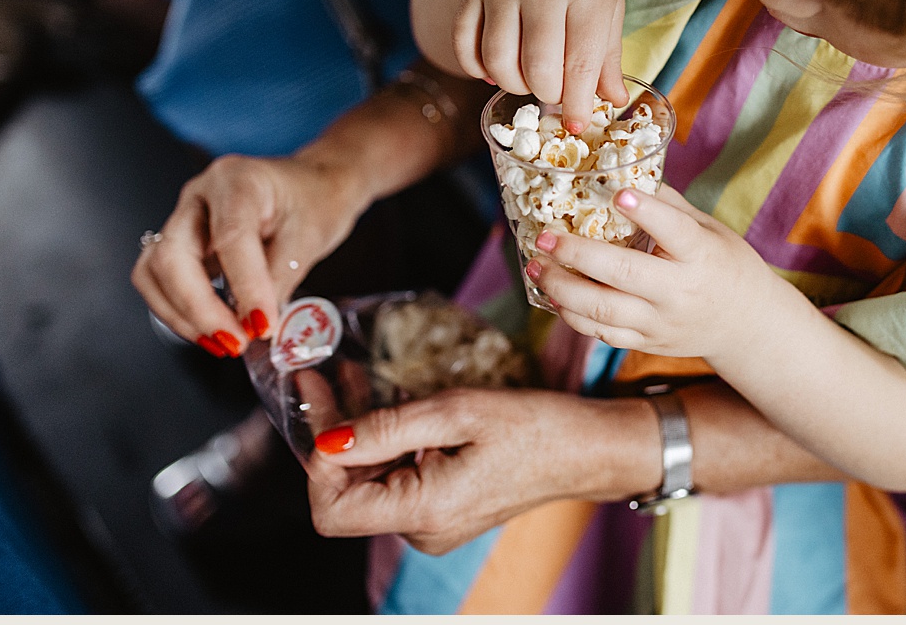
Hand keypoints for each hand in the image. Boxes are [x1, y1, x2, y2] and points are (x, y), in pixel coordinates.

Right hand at [131, 152, 372, 356]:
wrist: (312, 185)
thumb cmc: (314, 200)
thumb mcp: (311, 236)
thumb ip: (280, 279)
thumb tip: (256, 325)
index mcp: (238, 180)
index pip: (230, 238)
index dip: (244, 288)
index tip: (262, 325)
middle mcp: (200, 195)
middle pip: (172, 256)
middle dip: (199, 309)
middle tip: (235, 342)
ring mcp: (184, 217)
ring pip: (154, 272)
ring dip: (183, 315)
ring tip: (223, 341)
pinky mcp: (180, 242)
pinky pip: (159, 280)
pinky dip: (178, 312)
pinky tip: (209, 329)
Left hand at [306, 388, 653, 553]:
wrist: (588, 450)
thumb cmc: (535, 427)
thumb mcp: (457, 411)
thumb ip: (386, 428)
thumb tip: (327, 440)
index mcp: (424, 511)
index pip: (331, 509)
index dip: (317, 460)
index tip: (318, 404)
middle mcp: (423, 529)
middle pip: (347, 491)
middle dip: (333, 433)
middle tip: (325, 375)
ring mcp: (433, 524)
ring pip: (369, 481)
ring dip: (359, 431)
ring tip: (355, 377)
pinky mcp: (443, 510)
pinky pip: (396, 479)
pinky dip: (386, 441)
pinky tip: (391, 400)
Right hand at [450, 0, 627, 133]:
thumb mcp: (609, 11)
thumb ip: (608, 59)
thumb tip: (614, 102)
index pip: (580, 65)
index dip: (577, 104)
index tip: (577, 124)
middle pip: (536, 68)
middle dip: (547, 94)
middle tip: (555, 92)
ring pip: (497, 61)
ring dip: (513, 85)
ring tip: (529, 80)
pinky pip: (464, 44)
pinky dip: (477, 68)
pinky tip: (496, 71)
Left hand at [526, 185, 791, 363]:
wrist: (745, 325)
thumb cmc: (724, 266)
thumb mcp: (710, 230)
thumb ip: (669, 207)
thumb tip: (624, 174)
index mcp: (702, 256)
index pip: (675, 232)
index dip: (648, 213)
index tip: (619, 194)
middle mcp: (680, 292)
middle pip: (625, 275)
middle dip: (578, 255)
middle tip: (546, 237)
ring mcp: (661, 322)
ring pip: (604, 311)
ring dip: (563, 288)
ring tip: (536, 267)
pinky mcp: (647, 342)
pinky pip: (603, 334)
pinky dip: (573, 316)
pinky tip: (554, 294)